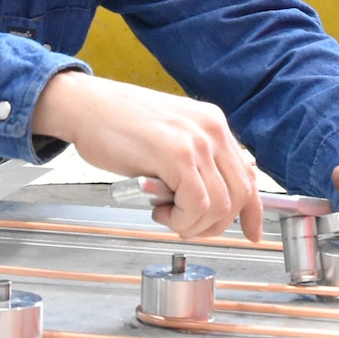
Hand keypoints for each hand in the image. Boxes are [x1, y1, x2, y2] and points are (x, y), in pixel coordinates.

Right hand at [32, 71, 263, 242]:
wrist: (85, 106)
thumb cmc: (117, 124)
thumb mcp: (169, 138)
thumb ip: (195, 161)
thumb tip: (213, 195)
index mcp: (213, 124)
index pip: (248, 175)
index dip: (253, 211)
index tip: (251, 232)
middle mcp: (212, 130)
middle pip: (240, 195)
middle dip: (215, 224)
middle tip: (185, 226)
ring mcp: (196, 141)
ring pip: (220, 205)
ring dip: (192, 224)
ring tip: (165, 214)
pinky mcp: (177, 154)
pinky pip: (197, 204)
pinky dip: (181, 219)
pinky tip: (160, 210)